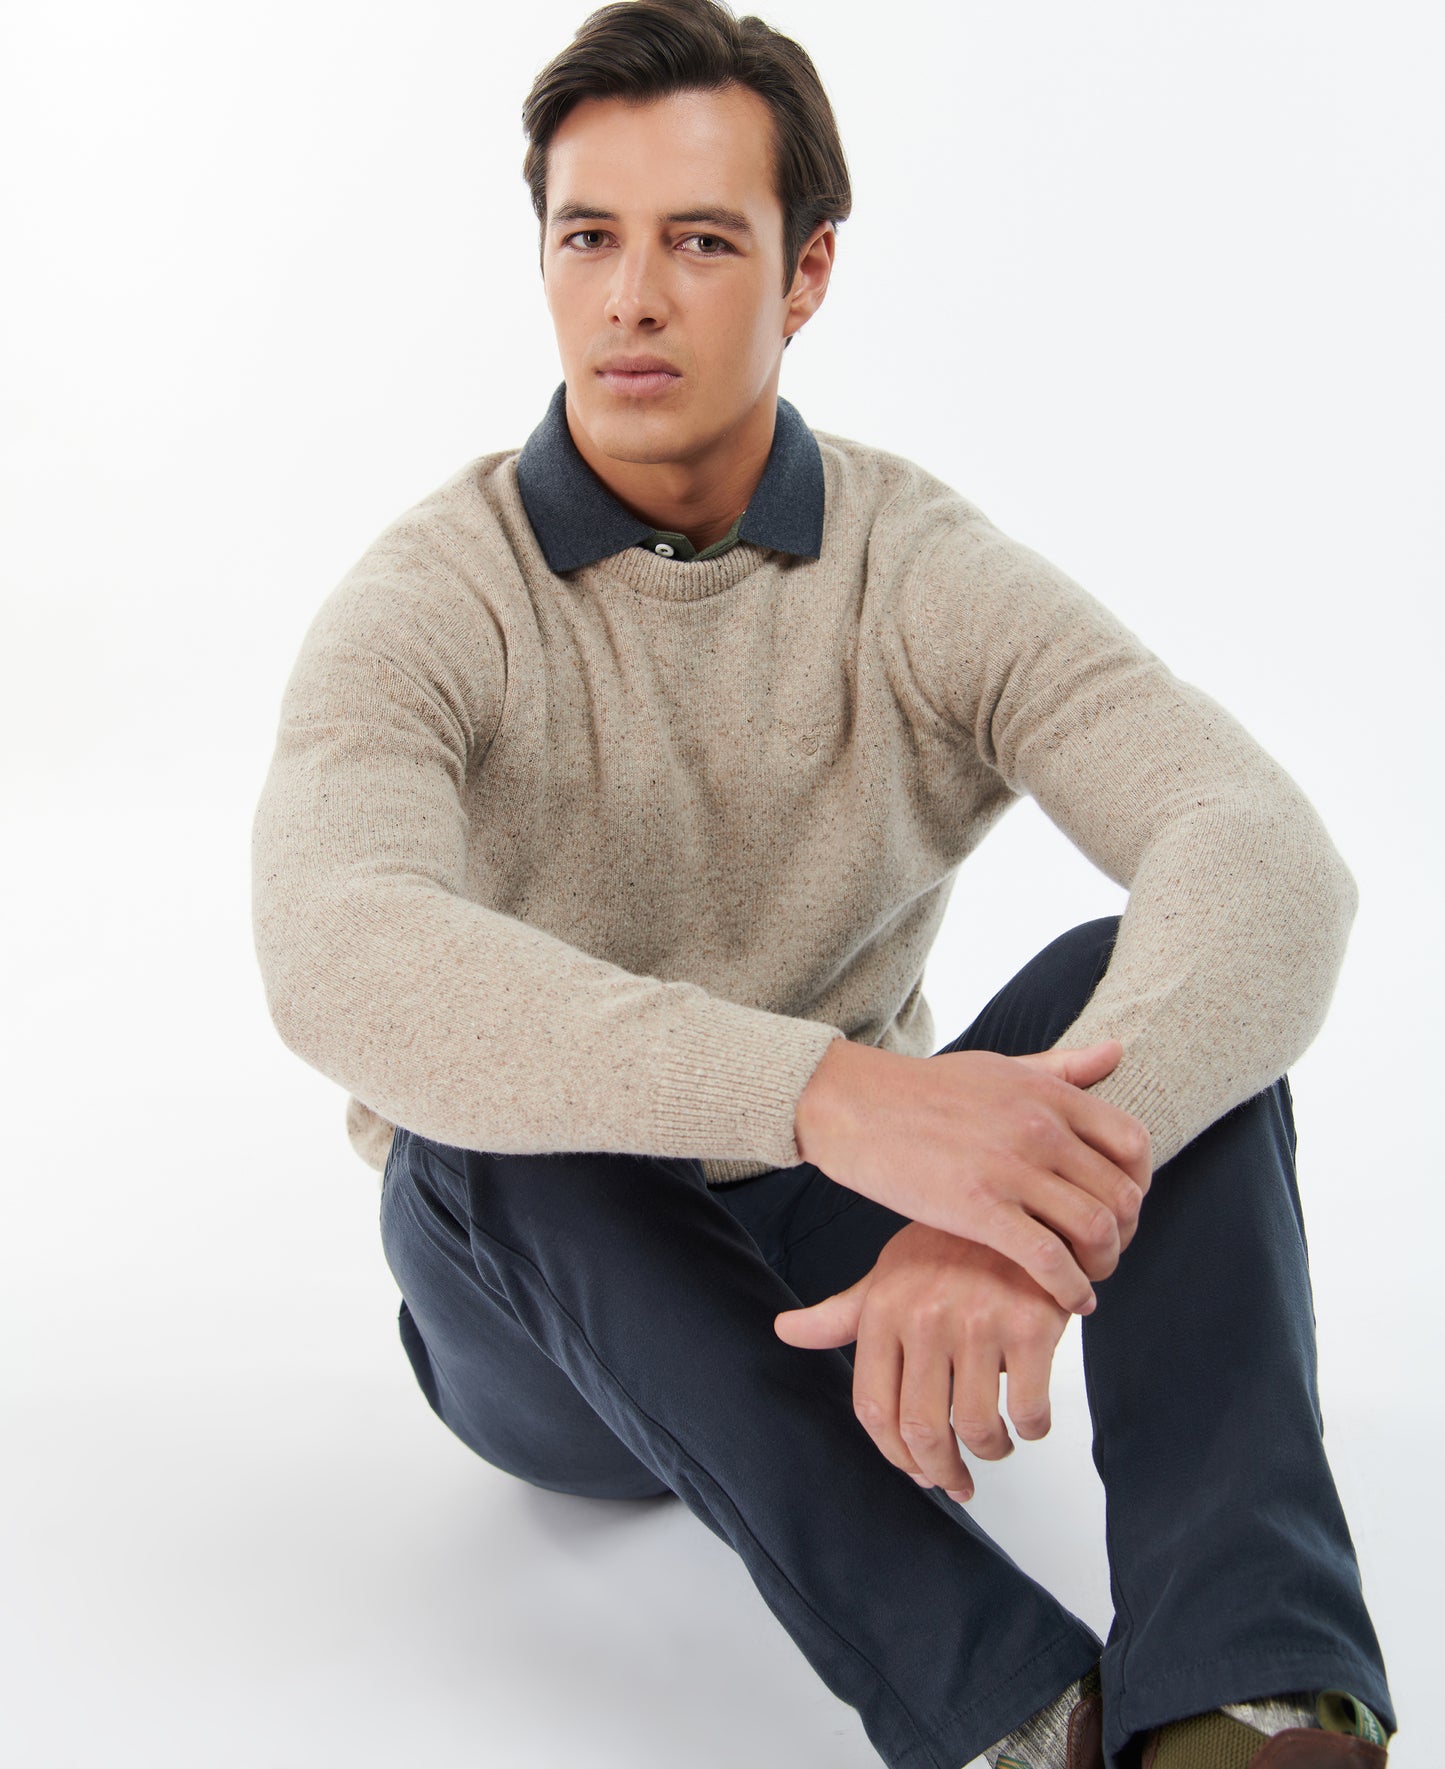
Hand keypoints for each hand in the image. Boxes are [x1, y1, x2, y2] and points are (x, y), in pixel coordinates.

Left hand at [772, 1220, 1070, 1500]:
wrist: (1022, 1206)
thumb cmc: (952, 1247)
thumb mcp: (890, 1274)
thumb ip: (842, 1314)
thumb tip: (784, 1330)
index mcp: (884, 1309)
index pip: (874, 1407)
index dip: (895, 1455)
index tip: (918, 1472)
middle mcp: (925, 1316)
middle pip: (922, 1430)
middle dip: (942, 1472)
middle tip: (958, 1482)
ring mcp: (979, 1321)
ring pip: (978, 1428)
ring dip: (990, 1452)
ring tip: (996, 1445)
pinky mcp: (1032, 1326)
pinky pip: (1027, 1410)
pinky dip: (1031, 1429)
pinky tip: (1029, 1420)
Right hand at [793, 1037, 1150, 1314]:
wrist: (853, 1104)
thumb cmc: (924, 1089)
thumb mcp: (1000, 1066)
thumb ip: (1062, 1067)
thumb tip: (1118, 1052)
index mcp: (1048, 1094)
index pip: (1134, 1144)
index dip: (1139, 1186)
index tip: (1119, 1209)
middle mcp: (1039, 1127)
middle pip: (1122, 1195)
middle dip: (1124, 1235)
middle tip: (1103, 1253)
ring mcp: (1010, 1167)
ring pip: (1095, 1229)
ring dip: (1103, 1265)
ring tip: (1086, 1278)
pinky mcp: (978, 1208)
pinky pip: (1048, 1259)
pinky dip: (1070, 1288)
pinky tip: (1068, 1300)